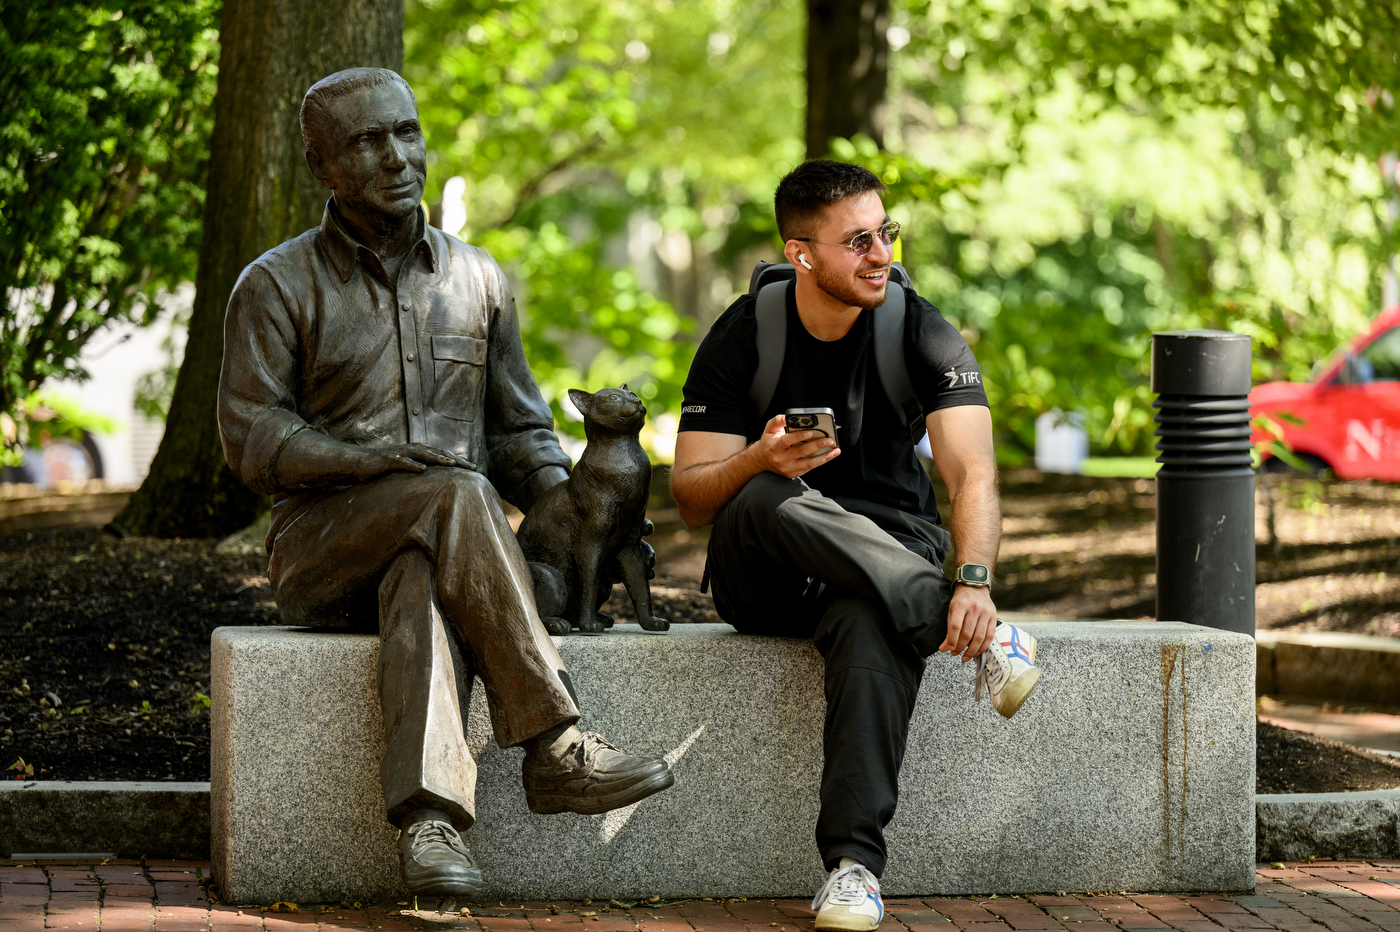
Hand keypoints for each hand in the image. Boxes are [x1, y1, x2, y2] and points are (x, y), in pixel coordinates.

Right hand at [353, 443, 475, 481]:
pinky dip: (412, 465)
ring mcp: (400, 453)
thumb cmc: (384, 467)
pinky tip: (422, 469)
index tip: (474, 468)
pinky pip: (401, 462)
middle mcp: (412, 450)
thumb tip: (436, 480)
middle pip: (438, 453)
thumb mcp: (406, 469)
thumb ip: (420, 471)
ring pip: (423, 454)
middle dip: (455, 459)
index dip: (458, 460)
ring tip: (452, 464)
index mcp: (418, 452)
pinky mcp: (388, 459)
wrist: (359, 463)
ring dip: (437, 458)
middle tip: (471, 467)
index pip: (442, 455)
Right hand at [749, 414, 839, 478]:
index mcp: (774, 446)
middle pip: (800, 452)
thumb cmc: (769, 442)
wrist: (762, 461)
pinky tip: (830, 455)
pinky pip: (809, 468)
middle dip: (816, 446)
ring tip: (835, 450)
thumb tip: (789, 416)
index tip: (811, 432)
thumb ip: (778, 421)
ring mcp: (787, 468)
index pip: (787, 441)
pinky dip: (821, 462)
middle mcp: (780, 459)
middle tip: (829, 440)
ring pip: (808, 464)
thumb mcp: (769, 429)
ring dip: (824, 457)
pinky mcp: (793, 474)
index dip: (798, 436)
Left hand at [940, 583, 997, 661]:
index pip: (955, 626)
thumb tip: (944, 648)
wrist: (975, 587)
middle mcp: (974, 608)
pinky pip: (990, 636)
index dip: (951, 640)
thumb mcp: (951, 610)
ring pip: (979, 637)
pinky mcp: (994, 617)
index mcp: (960, 605)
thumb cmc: (961, 600)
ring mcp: (986, 612)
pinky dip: (983, 647)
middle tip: (954, 654)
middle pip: (967, 633)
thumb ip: (949, 629)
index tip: (948, 649)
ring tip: (965, 656)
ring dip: (972, 650)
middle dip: (960, 647)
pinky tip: (976, 652)